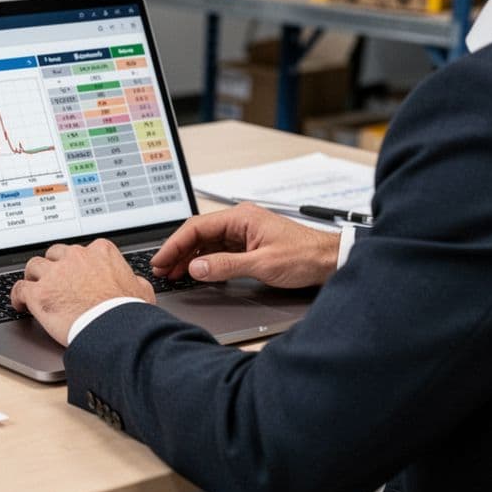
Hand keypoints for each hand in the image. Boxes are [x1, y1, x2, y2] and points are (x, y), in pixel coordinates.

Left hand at [10, 239, 154, 345]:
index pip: (82, 251)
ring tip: (34, 288)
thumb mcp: (141, 290)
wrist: (115, 329)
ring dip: (34, 278)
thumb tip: (134, 282)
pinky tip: (20, 303)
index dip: (76, 264)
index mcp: (100, 252)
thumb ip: (133, 280)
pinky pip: (20, 289)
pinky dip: (18, 296)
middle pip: (55, 255)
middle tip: (54, 281)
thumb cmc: (128, 312)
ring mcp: (54, 273)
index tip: (75, 273)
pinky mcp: (39, 293)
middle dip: (53, 267)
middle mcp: (75, 257)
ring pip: (34, 267)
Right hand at [150, 203, 340, 288]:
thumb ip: (225, 266)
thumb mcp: (262, 264)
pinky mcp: (248, 245)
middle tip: (162, 269)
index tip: (161, 260)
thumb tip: (195, 268)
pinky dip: (204, 261)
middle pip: (198, 234)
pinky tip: (197, 273)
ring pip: (207, 243)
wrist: (330, 261)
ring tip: (174, 273)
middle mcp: (240, 221)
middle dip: (178, 252)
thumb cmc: (304, 257)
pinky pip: (218, 250)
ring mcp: (244, 233)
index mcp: (241, 218)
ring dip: (189, 258)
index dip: (174, 245)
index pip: (196, 227)